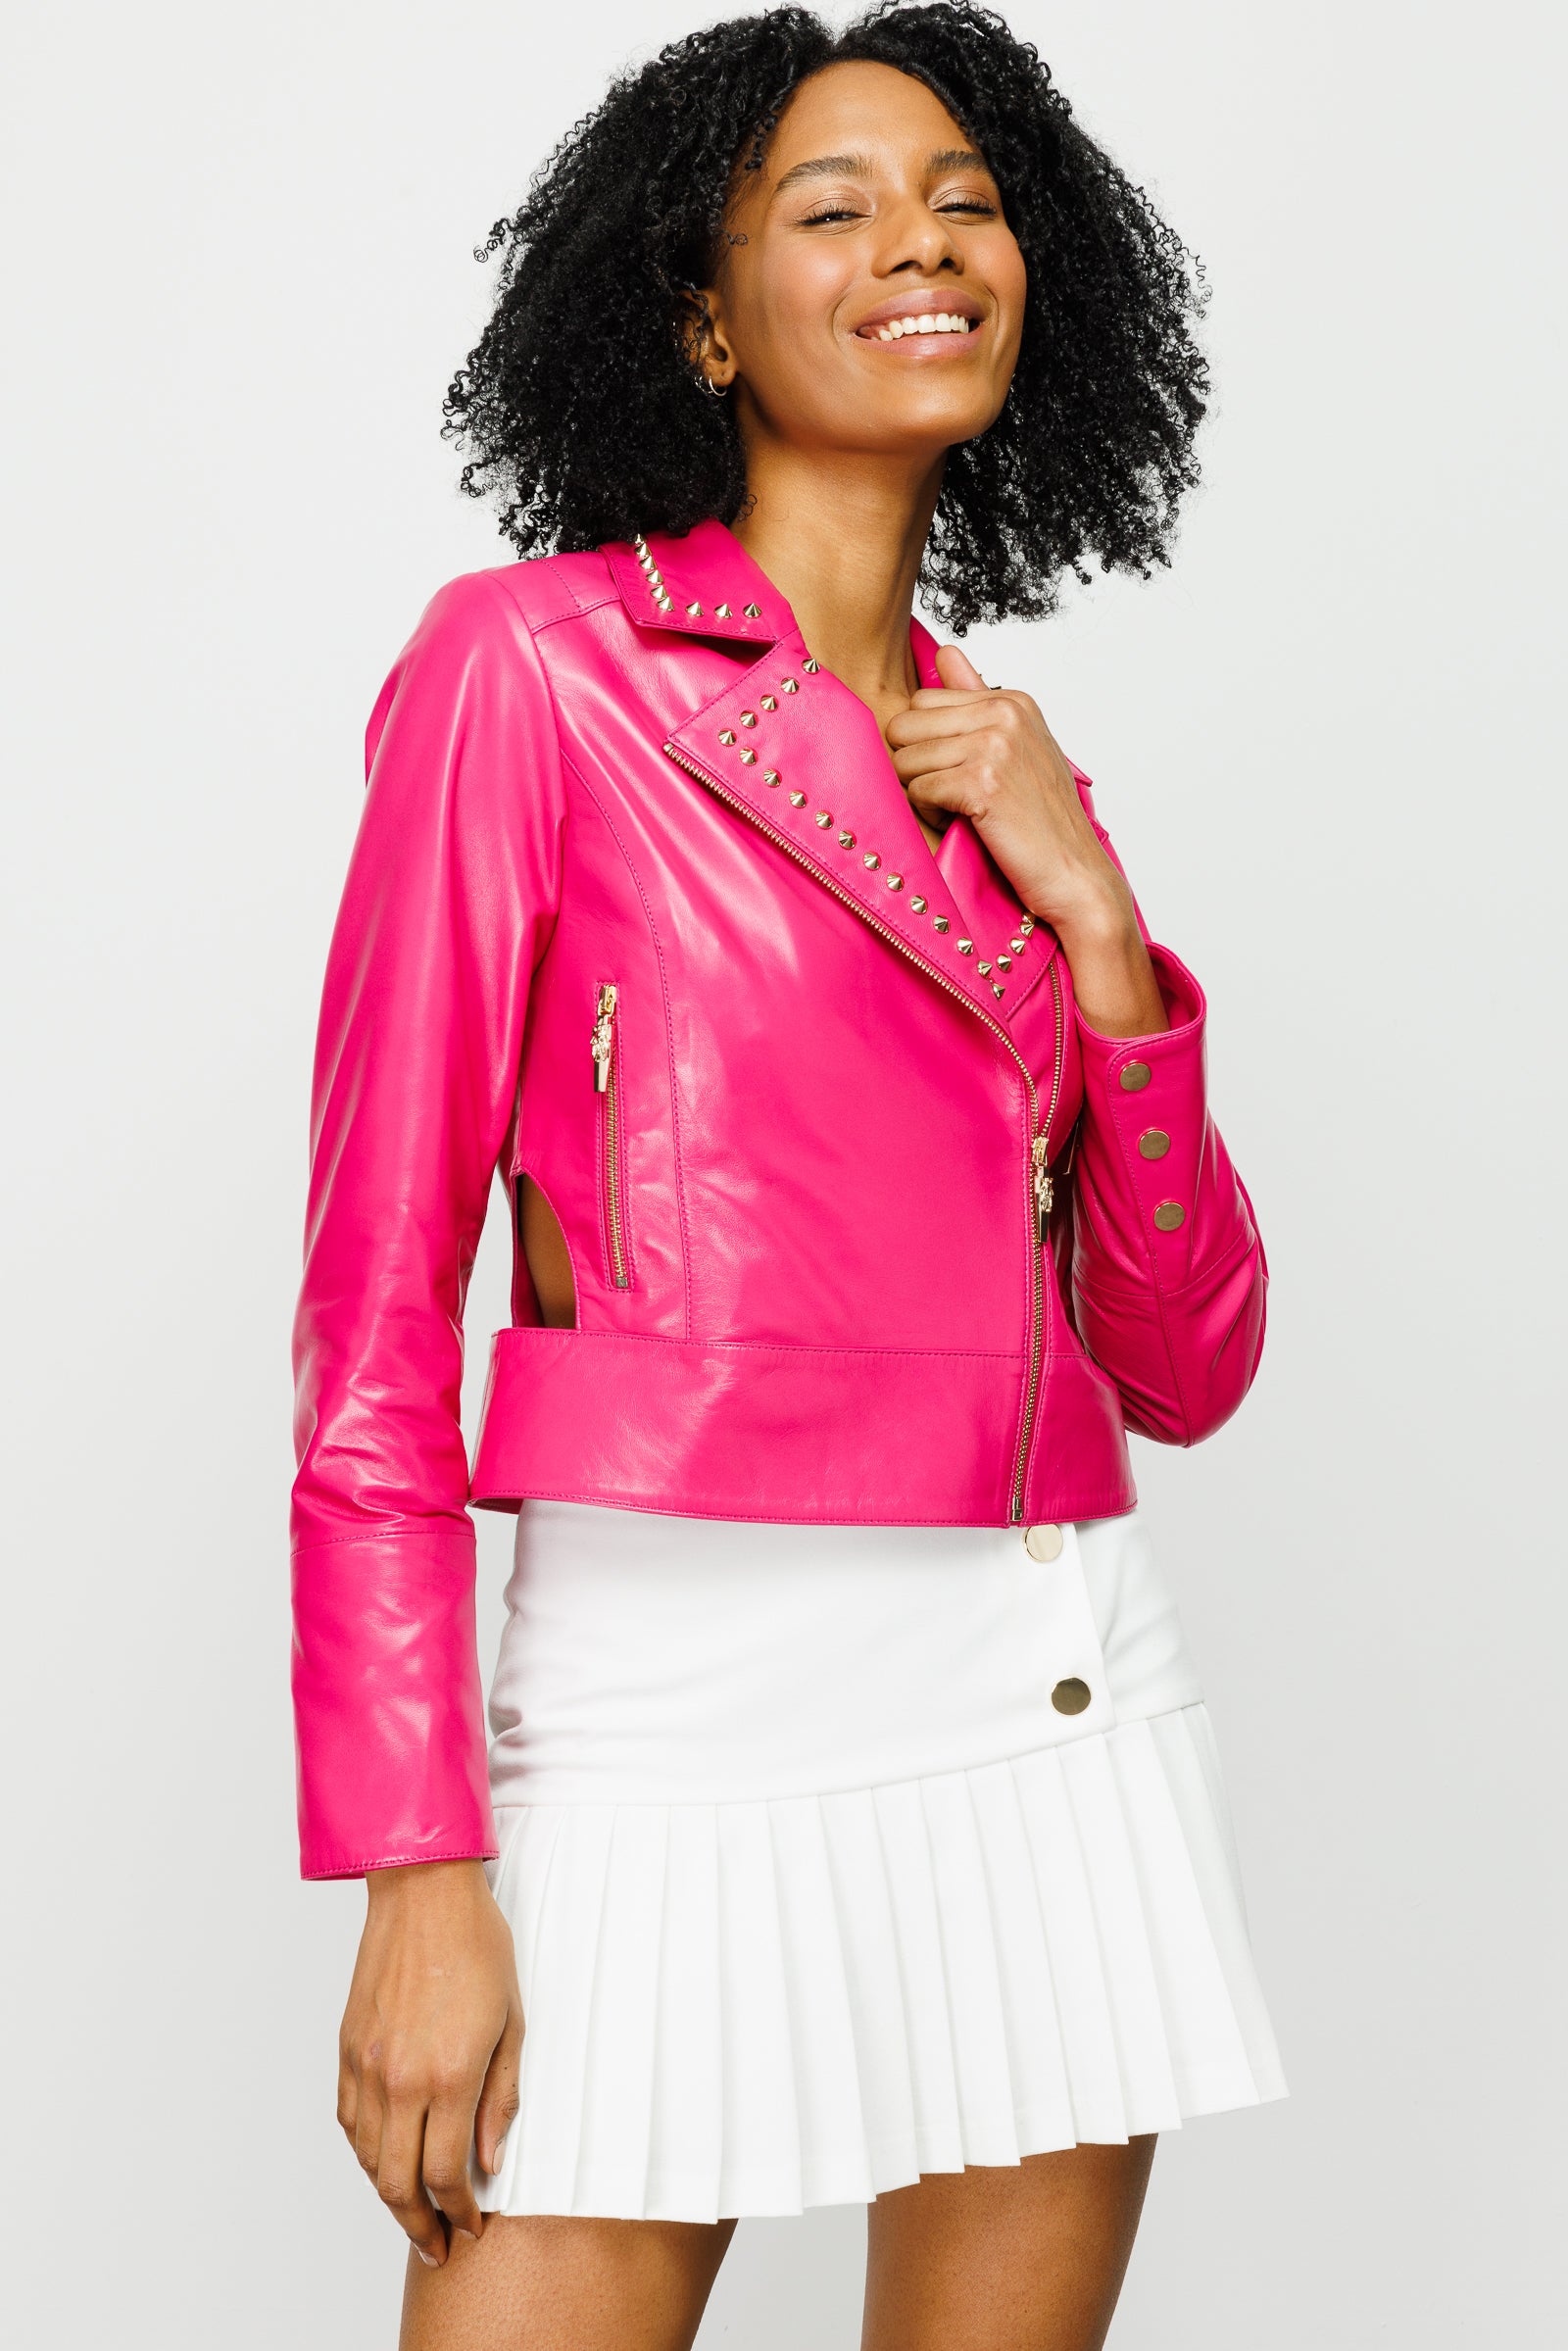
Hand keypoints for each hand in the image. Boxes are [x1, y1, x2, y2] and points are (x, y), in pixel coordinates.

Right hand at [338, 1858, 522, 2267]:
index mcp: (449, 2074)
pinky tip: (384, 2160)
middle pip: (399, 2182)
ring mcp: (367, 2065)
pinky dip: (365, 2154)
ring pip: (368, 2159)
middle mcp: (400, 2078)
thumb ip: (500, 2099)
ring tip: (414, 2212)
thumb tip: (489, 2161)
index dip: (459, 2213)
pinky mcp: (347, 2049)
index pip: (446, 2174)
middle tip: (437, 2245)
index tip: (470, 2228)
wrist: (423, 1892)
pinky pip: (349, 2122)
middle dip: (419, 2225)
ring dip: (390, 2196)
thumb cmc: (477, 1945)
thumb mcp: (513, 2022)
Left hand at [885, 644, 1167, 1037]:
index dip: (928, 747)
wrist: (1077, 878)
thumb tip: (946, 650)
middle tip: (958, 797)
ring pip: (904, 760)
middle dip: (917, 768)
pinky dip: (932, 816)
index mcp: (1011, 700)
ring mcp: (995, 745)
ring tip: (967, 813)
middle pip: (904, 727)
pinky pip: (916, 790)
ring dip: (924, 795)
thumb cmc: (1044, 822)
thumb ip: (976, 698)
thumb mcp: (1015, 748)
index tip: (964, 775)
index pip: (921, 704)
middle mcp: (1005, 712)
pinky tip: (969, 826)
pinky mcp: (982, 782)